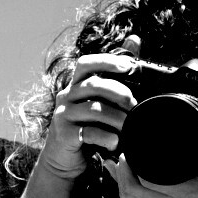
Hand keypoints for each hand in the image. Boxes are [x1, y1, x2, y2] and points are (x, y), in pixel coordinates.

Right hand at [36, 35, 142, 182]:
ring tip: (129, 125)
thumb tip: (135, 39)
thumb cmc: (86, 126)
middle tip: (134, 103)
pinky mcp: (64, 135)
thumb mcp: (99, 100)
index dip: (106, 61)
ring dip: (116, 117)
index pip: (86, 64)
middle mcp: (66, 96)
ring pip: (93, 110)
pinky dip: (106, 137)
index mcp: (75, 85)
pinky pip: (88, 133)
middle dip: (118, 92)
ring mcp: (63, 116)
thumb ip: (114, 74)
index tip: (129, 65)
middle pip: (92, 85)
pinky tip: (116, 142)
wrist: (64, 159)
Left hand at [107, 130, 197, 197]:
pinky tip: (123, 173)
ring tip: (120, 159)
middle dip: (122, 169)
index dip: (136, 164)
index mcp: (186, 192)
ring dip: (120, 179)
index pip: (150, 180)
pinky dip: (127, 187)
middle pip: (132, 190)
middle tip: (126, 149)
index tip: (136, 145)